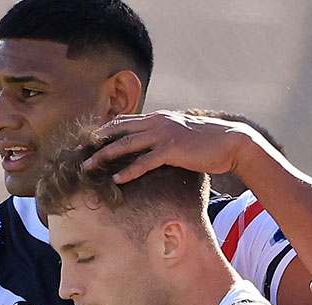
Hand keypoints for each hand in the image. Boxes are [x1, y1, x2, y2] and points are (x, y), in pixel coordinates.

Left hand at [85, 111, 257, 184]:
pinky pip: (145, 162)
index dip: (104, 130)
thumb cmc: (209, 142)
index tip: (88, 141)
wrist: (233, 143)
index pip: (125, 121)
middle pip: (118, 130)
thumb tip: (154, 147)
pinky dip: (129, 171)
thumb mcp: (183, 134)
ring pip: (126, 144)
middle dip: (96, 142)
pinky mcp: (172, 150)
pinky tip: (117, 179)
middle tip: (78, 153)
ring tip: (88, 168)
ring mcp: (164, 134)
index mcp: (159, 117)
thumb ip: (166, 136)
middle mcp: (158, 122)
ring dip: (104, 156)